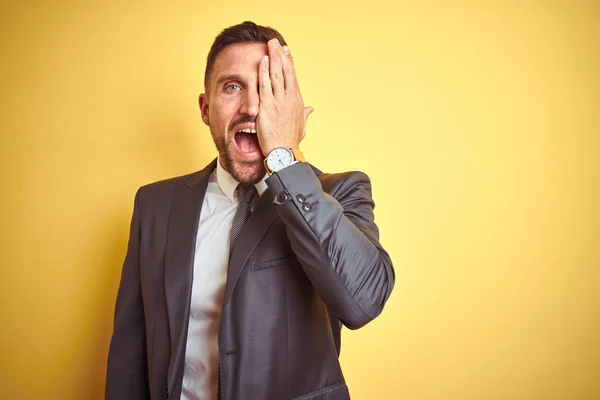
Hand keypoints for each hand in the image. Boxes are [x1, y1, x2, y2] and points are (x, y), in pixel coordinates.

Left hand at [257, 38, 313, 155]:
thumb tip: (311, 109)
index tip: (286, 52)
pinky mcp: (268, 106)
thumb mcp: (301, 126)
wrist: (284, 153)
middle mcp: (290, 99)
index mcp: (297, 102)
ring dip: (272, 57)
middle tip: (276, 42)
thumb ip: (305, 115)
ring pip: (276, 74)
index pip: (293, 78)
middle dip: (280, 55)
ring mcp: (279, 101)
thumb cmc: (291, 141)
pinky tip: (262, 60)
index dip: (289, 63)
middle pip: (286, 72)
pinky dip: (263, 71)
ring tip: (269, 45)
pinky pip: (265, 85)